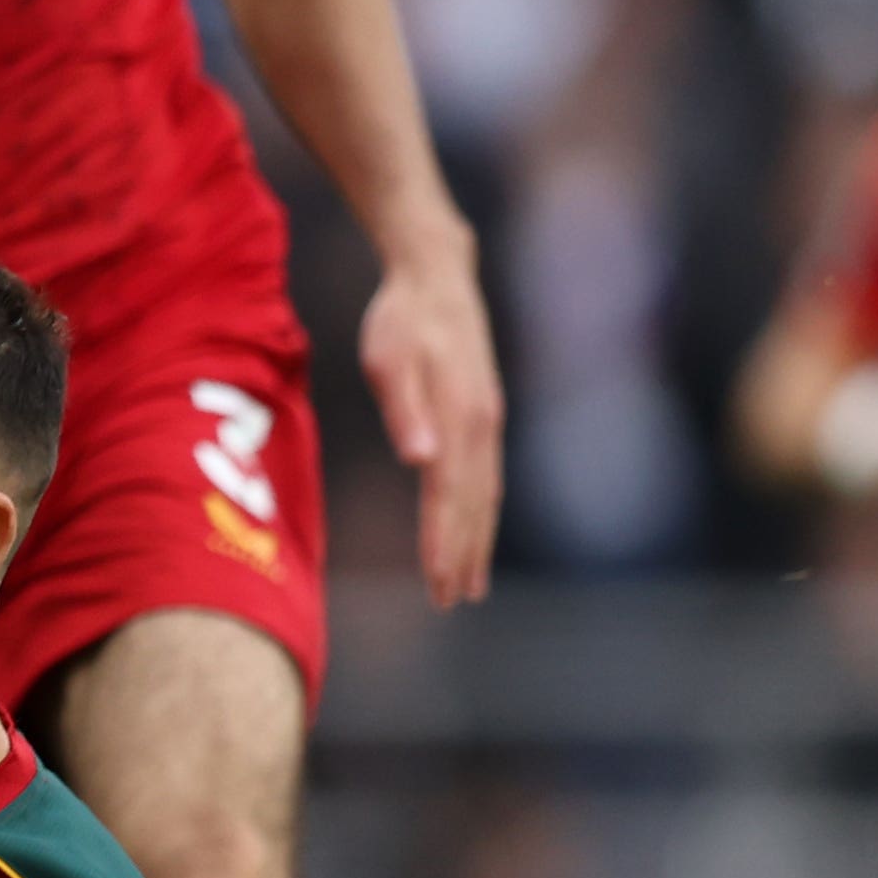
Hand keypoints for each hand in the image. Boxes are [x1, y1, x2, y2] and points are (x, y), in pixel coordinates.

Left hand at [357, 236, 505, 608]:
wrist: (436, 276)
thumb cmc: (401, 319)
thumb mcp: (390, 358)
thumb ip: (405, 409)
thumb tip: (420, 458)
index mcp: (459, 417)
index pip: (449, 495)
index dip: (444, 542)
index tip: (439, 583)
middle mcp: (483, 425)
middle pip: (474, 504)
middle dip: (464, 555)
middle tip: (453, 601)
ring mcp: (488, 421)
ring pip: (486, 494)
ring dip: (477, 541)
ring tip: (469, 585)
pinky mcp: (484, 415)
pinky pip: (486, 476)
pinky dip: (482, 512)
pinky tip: (474, 530)